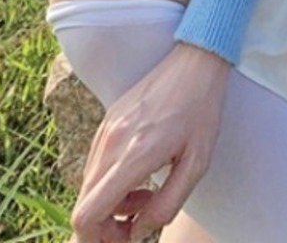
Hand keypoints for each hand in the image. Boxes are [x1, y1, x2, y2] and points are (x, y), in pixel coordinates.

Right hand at [71, 43, 230, 241]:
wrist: (195, 61)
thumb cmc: (202, 110)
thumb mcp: (197, 162)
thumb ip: (167, 203)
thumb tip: (139, 231)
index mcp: (133, 157)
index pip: (87, 216)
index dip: (97, 240)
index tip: (126, 238)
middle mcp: (109, 145)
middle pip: (84, 207)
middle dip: (108, 225)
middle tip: (142, 218)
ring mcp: (104, 132)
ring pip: (89, 188)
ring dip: (113, 203)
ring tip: (148, 192)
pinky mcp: (106, 123)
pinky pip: (97, 166)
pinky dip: (112, 181)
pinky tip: (142, 171)